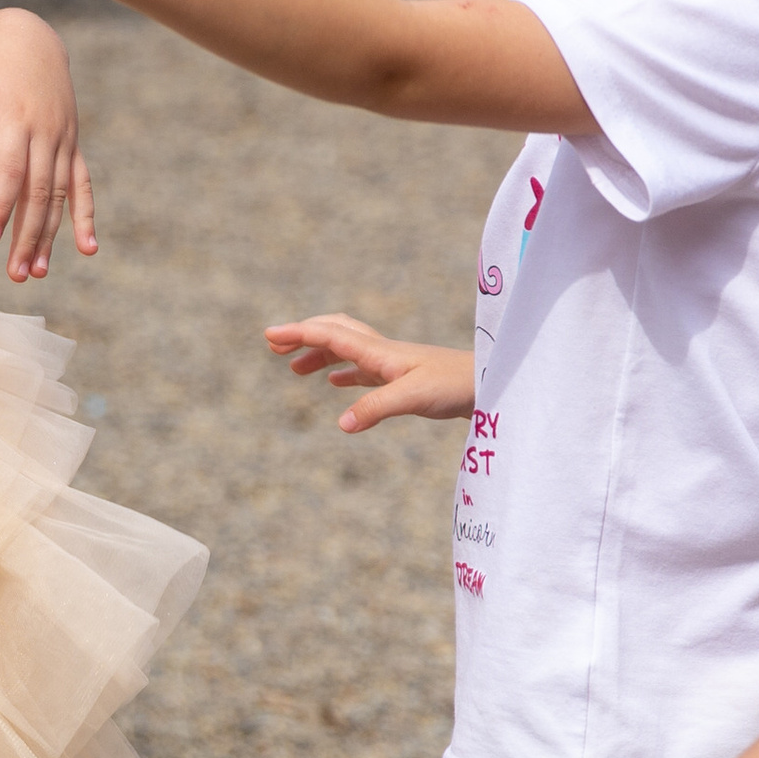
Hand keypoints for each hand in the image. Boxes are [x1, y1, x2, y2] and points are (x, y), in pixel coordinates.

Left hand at [0, 6, 92, 276]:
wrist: (31, 39)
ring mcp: (63, 140)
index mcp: (16, 120)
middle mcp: (46, 133)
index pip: (10, 171)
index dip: (2, 204)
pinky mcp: (71, 144)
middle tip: (15, 274)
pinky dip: (85, 216)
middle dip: (27, 235)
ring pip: (59, 195)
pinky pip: (82, 184)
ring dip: (49, 235)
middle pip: (38, 192)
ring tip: (36, 271)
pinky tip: (87, 249)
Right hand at [263, 311, 473, 432]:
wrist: (490, 385)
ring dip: (318, 354)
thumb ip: (376, 408)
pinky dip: (341, 371)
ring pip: (346, 349)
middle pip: (334, 332)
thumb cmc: (455, 386)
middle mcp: (382, 353)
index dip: (298, 333)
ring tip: (294, 368)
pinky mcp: (402, 378)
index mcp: (379, 352)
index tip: (268, 334)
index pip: (330, 335)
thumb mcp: (413, 397)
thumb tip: (342, 425)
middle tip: (273, 344)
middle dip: (303, 335)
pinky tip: (334, 384)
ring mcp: (392, 364)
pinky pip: (362, 369)